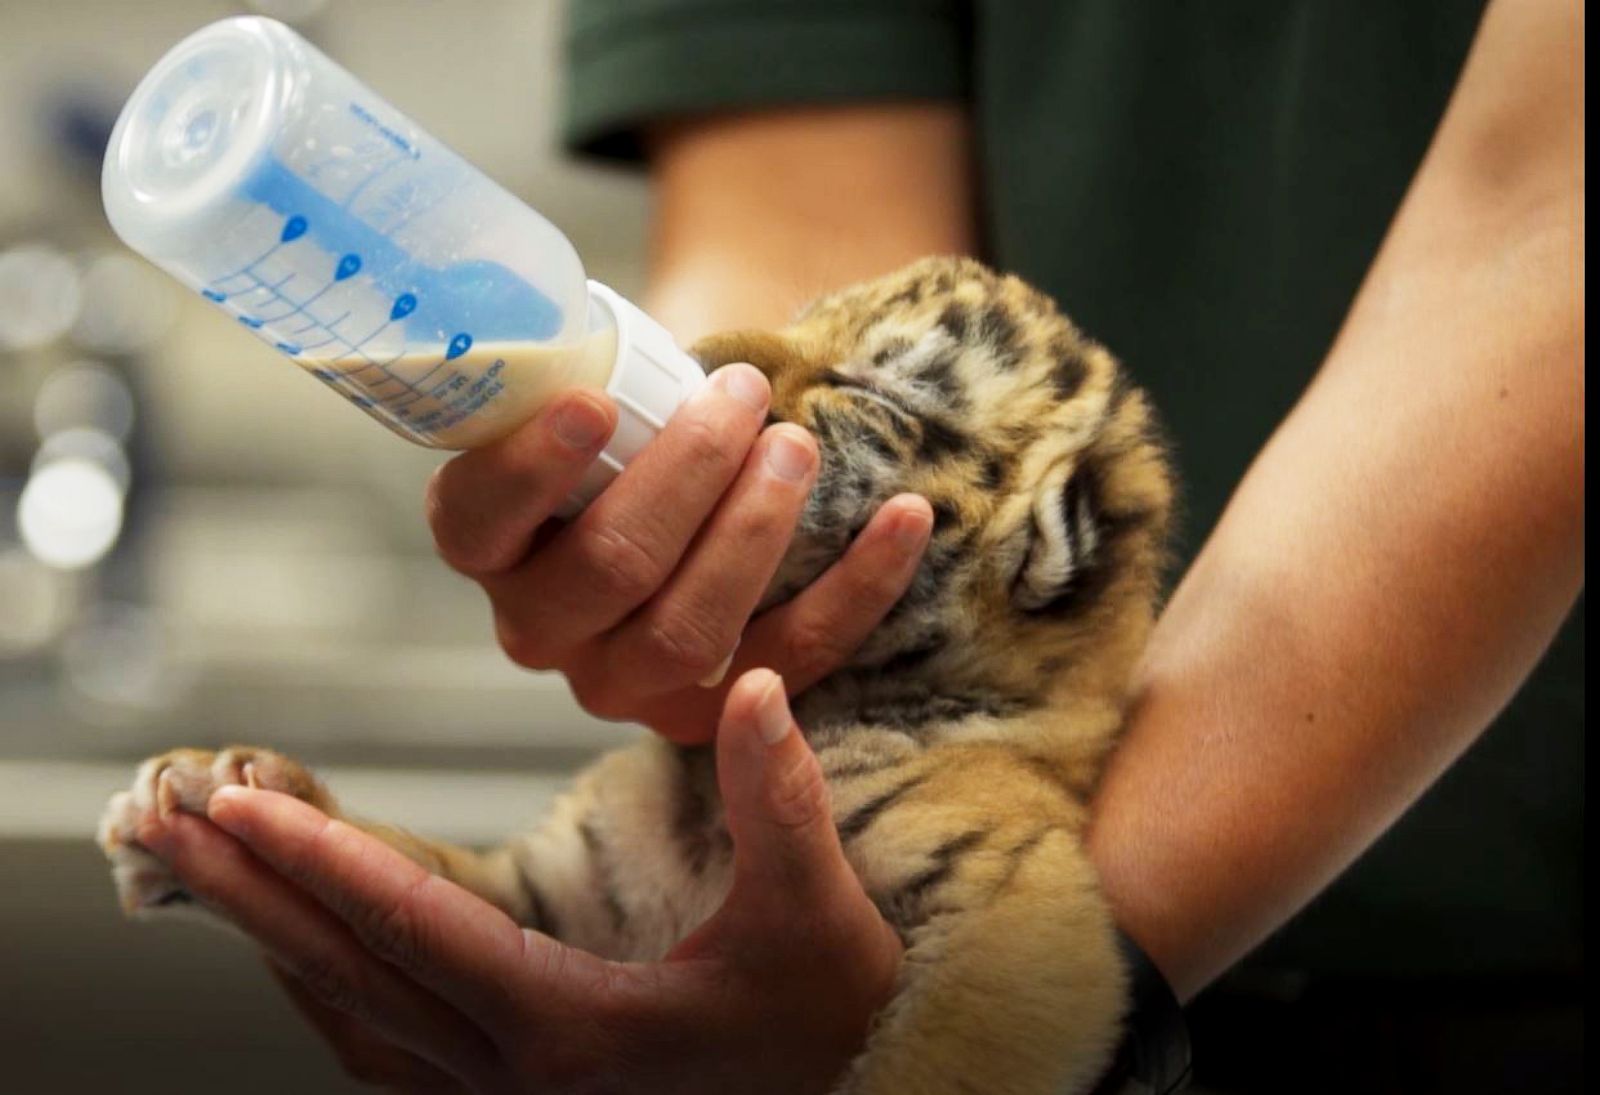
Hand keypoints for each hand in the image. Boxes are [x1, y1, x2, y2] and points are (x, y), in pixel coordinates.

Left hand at [136, 670, 902, 1093]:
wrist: (850, 1093)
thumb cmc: (830, 1017)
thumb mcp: (815, 914)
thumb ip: (778, 798)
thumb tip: (757, 685)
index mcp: (570, 1030)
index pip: (417, 934)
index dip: (322, 864)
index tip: (239, 805)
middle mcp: (513, 1075)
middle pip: (351, 974)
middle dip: (251, 894)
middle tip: (163, 820)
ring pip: (352, 1015)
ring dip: (271, 937)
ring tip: (202, 868)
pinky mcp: (511, 1093)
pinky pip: (381, 1045)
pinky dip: (323, 987)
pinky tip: (295, 949)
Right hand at [424, 365, 933, 742]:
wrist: (684, 503)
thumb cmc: (634, 430)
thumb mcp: (596, 399)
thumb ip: (600, 376)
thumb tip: (646, 331)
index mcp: (488, 547)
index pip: (480, 520)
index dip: (531, 469)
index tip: (597, 403)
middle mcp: (539, 628)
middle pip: (608, 569)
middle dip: (687, 476)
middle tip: (744, 398)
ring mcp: (621, 681)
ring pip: (689, 630)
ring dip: (756, 531)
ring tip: (799, 447)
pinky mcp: (710, 710)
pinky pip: (796, 654)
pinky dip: (862, 584)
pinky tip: (908, 515)